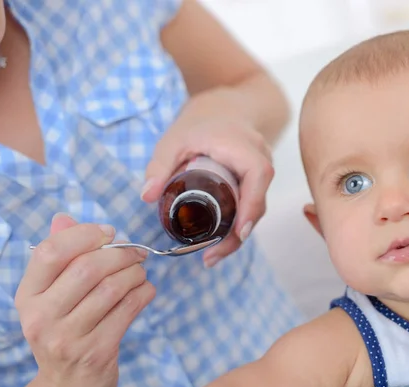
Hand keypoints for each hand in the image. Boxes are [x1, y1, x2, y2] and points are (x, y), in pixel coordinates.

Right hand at [14, 213, 154, 386]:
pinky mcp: (97, 351)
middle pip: (87, 268)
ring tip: (139, 272)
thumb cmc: (64, 331)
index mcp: (27, 297)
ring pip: (112, 288)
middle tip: (135, 252)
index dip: (84, 235)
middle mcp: (41, 318)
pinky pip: (129, 309)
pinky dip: (144, 292)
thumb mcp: (51, 298)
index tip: (108, 233)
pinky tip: (145, 290)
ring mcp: (68, 338)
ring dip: (135, 273)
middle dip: (120, 254)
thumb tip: (64, 218)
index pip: (50, 252)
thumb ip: (59, 257)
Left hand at [141, 93, 273, 266]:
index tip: (238, 234)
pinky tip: (219, 241)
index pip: (257, 180)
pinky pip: (251, 205)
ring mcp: (262, 173)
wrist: (225, 108)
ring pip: (255, 208)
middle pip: (257, 204)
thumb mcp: (176, 139)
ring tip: (211, 256)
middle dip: (238, 234)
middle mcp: (261, 161)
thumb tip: (146, 197)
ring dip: (237, 235)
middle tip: (211, 257)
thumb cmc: (202, 121)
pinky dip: (237, 224)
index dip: (251, 208)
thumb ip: (160, 165)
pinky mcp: (255, 183)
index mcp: (246, 150)